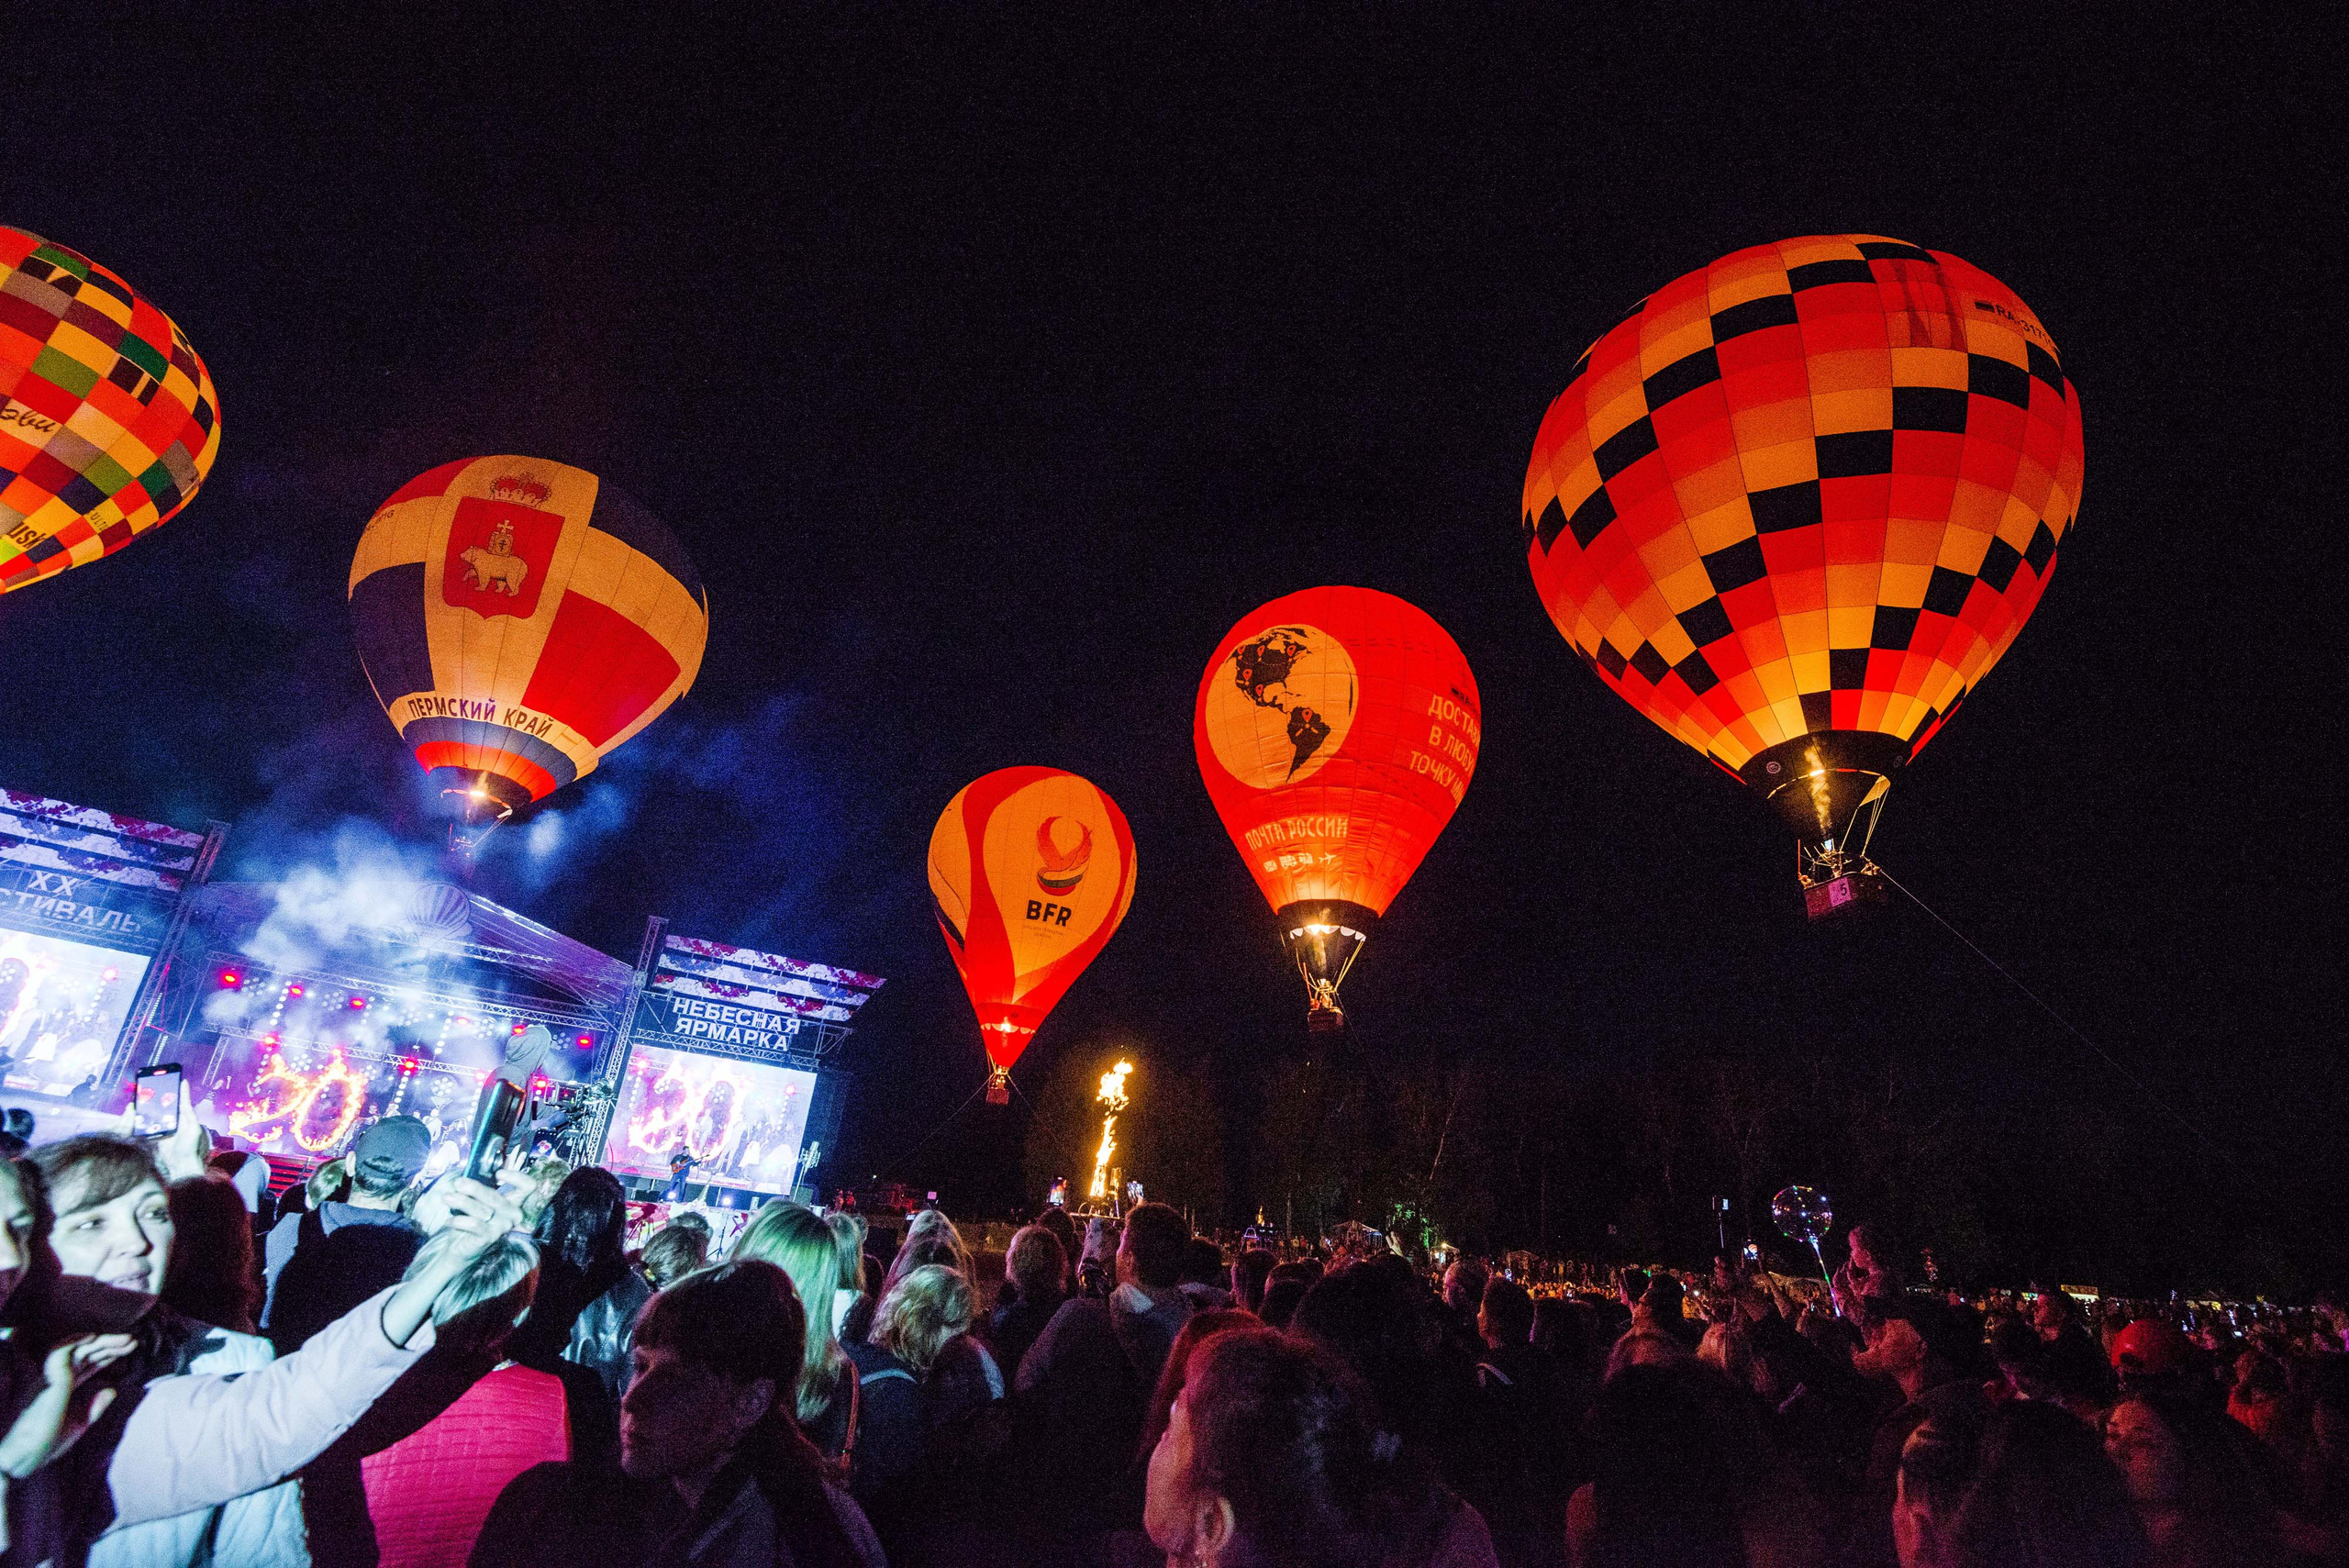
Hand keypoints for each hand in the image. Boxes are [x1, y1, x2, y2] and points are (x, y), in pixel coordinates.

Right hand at [0, 1334, 135, 1477]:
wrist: (24, 1460)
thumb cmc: (45, 1445)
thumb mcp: (77, 1424)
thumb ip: (94, 1407)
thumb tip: (112, 1390)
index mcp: (62, 1387)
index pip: (88, 1363)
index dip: (108, 1354)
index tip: (129, 1348)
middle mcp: (55, 1378)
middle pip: (86, 1353)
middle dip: (110, 1345)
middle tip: (133, 1341)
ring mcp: (49, 1377)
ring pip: (77, 1349)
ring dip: (102, 1341)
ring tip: (126, 1339)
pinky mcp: (47, 1379)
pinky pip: (59, 1353)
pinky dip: (75, 1342)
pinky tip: (93, 1338)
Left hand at [412, 1174, 520, 1257]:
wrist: (461, 1247)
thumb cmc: (470, 1220)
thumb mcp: (477, 1201)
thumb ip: (478, 1189)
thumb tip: (465, 1176)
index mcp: (512, 1202)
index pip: (527, 1187)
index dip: (517, 1177)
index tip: (498, 1174)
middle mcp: (512, 1214)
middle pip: (496, 1196)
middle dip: (475, 1188)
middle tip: (458, 1182)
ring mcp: (502, 1227)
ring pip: (481, 1210)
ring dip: (461, 1202)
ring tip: (447, 1197)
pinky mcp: (489, 1237)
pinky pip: (475, 1225)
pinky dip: (459, 1221)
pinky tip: (449, 1220)